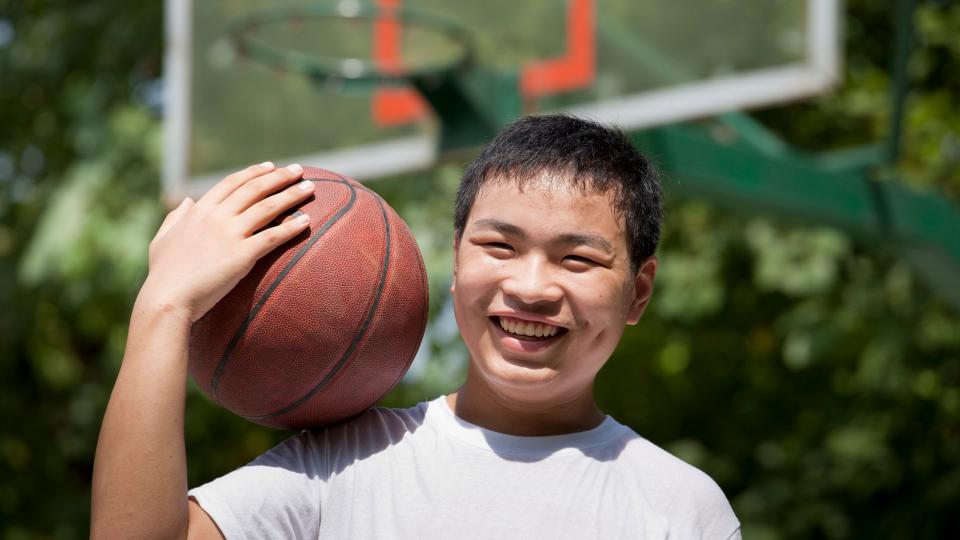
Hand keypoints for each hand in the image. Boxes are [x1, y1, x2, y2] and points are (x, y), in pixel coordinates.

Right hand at [138, 162, 313, 321]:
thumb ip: (175, 217)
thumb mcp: (163, 239)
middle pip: (255, 189)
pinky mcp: (242, 255)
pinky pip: (273, 237)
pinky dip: (292, 227)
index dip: (254, 172)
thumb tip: (187, 200)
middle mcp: (216, 217)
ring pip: (268, 207)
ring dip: (291, 195)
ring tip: (310, 188)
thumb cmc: (164, 273)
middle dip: (280, 177)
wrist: (167, 298)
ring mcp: (230, 234)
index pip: (232, 183)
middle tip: (299, 170)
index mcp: (199, 211)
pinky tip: (307, 221)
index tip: (271, 166)